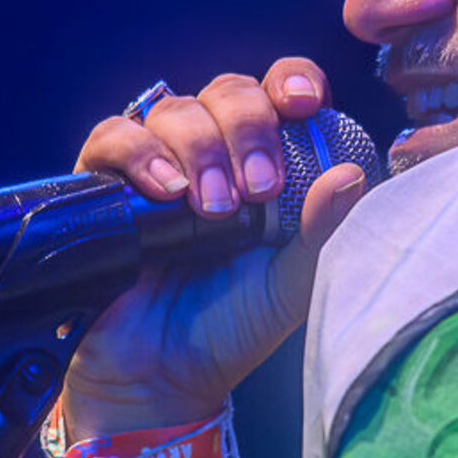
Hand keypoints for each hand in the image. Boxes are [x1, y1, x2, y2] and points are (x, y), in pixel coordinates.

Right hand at [59, 60, 367, 433]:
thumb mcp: (293, 284)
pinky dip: (141, 154)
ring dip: (200, 149)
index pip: (278, 92)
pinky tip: (164, 191)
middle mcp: (212, 153)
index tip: (302, 104)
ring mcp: (157, 164)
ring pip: (175, 109)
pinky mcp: (105, 184)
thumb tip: (351, 174)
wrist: (162, 377)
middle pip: (228, 92)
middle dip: (248, 128)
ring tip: (210, 209)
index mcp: (265, 162)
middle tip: (258, 189)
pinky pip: (114, 137)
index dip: (291, 81)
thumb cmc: (234, 327)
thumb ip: (324, 233)